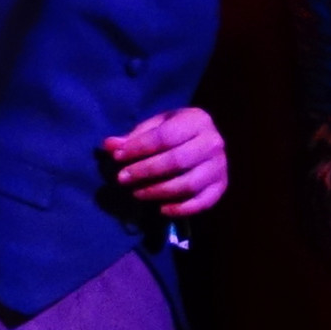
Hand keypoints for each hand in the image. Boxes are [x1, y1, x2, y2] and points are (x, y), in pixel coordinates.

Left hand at [102, 104, 233, 220]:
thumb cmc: (174, 132)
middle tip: (121, 179)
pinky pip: (202, 203)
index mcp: (197, 120)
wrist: (204, 141)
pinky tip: (160, 209)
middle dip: (145, 171)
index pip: (165, 136)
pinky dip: (180, 209)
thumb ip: (133, 137)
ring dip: (158, 191)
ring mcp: (220, 166)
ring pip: (188, 184)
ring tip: (136, 193)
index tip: (117, 157)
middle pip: (177, 161)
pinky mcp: (221, 187)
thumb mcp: (154, 127)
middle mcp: (213, 142)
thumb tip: (109, 146)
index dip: (138, 148)